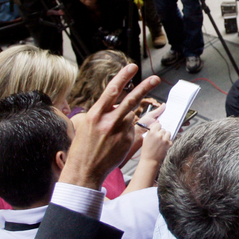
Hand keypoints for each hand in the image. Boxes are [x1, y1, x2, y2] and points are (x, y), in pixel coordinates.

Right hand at [59, 65, 160, 189]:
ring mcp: (120, 132)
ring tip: (110, 134)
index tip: (132, 67)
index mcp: (96, 114)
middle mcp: (109, 121)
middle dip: (145, 87)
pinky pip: (131, 130)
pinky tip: (114, 143)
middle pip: (131, 100)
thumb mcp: (85, 124)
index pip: (112, 90)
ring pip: (130, 117)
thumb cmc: (82, 147)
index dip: (123, 77)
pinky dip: (125, 132)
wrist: (85, 171)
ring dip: (124, 120)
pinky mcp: (127, 141)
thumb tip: (114, 104)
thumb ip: (101, 112)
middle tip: (156, 79)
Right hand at [140, 121, 172, 165]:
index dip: (157, 128)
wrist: (150, 160)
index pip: (158, 124)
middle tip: (158, 139)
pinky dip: (168, 142)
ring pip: (168, 133)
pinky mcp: (169, 144)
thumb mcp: (146, 138)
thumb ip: (151, 130)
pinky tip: (163, 146)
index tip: (157, 131)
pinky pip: (170, 139)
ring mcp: (165, 139)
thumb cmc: (147, 149)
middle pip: (163, 129)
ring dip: (166, 136)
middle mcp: (159, 134)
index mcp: (152, 132)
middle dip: (161, 133)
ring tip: (161, 142)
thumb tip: (157, 122)